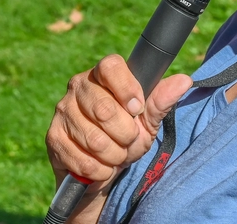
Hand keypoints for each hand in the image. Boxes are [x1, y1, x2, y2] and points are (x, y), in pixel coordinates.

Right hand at [45, 55, 192, 190]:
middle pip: (105, 109)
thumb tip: (184, 80)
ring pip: (95, 139)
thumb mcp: (147, 121)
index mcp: (101, 74)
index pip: (111, 66)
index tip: (137, 109)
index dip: (128, 90)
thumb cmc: (126, 138)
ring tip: (115, 154)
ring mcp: (62, 111)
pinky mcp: (53, 137)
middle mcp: (77, 86)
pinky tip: (100, 166)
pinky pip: (83, 159)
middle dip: (126, 134)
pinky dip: (100, 170)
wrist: (101, 170)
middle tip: (128, 139)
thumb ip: (161, 101)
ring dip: (114, 155)